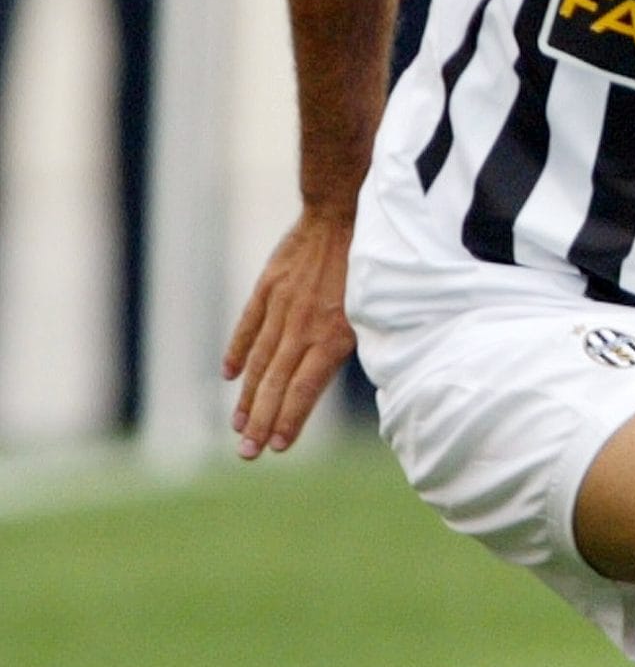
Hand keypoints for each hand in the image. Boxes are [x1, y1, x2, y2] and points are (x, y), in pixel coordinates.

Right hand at [222, 208, 356, 458]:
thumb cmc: (369, 265)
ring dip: (248, 397)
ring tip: (238, 426)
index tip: (277, 446)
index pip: (303, 389)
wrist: (344, 213)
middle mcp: (303, 327)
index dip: (289, 420)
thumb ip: (354, 344)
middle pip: (276, 384)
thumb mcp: (375, 311)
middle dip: (261, 422)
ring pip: (258, 361)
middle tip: (247, 454)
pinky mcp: (268, 288)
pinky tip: (229, 377)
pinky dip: (237, 351)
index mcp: (332, 336)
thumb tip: (349, 373)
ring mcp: (282, 308)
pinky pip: (248, 326)